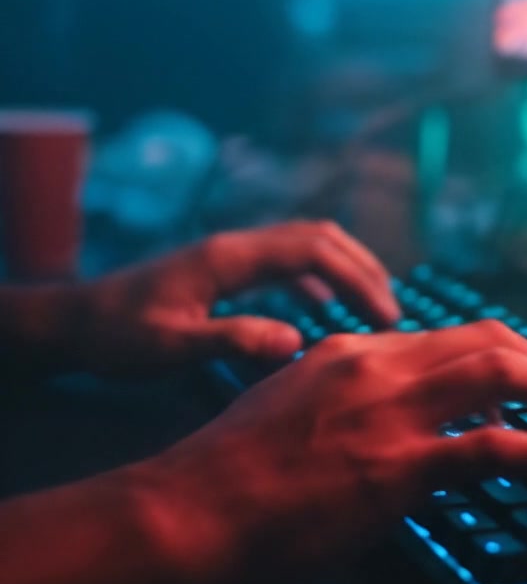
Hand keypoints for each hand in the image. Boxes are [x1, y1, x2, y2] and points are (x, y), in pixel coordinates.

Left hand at [64, 222, 399, 376]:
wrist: (76, 322)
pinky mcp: (224, 269)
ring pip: (305, 244)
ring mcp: (230, 254)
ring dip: (344, 270)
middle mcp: (235, 245)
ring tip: (373, 310)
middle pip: (318, 237)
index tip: (385, 317)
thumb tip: (299, 342)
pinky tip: (324, 309)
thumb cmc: (119, 336)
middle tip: (393, 315)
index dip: (356, 277)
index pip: (312, 249)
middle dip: (362, 270)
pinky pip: (284, 262)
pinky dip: (316, 279)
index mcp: (229, 257)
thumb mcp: (172, 346)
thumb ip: (234, 340)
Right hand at [148, 322, 526, 583]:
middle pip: (484, 340)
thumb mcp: (284, 414)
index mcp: (345, 350)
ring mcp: (390, 410)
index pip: (440, 338)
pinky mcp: (400, 464)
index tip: (513, 390)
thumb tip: (374, 432)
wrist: (187, 511)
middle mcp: (374, 363)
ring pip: (501, 372)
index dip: (490, 361)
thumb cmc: (223, 478)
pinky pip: (499, 447)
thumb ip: (336, 407)